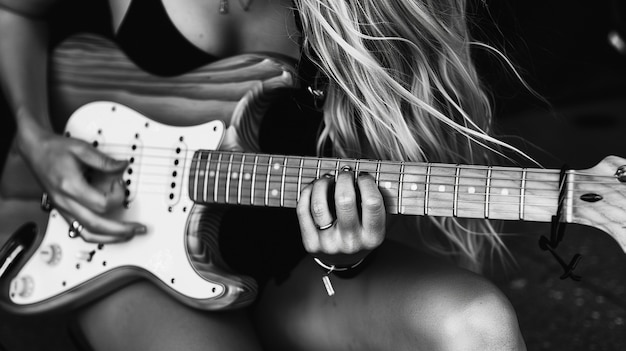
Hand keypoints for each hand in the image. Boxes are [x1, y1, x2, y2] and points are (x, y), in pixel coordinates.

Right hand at [20, 129, 145, 242]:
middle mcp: (65, 202)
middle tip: (138, 229)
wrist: (35, 151)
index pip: (100, 204)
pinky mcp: (64, 211)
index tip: (120, 184)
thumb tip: (122, 166)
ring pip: (87, 234)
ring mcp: (63, 209)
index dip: (117, 196)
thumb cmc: (54, 149)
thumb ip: (104, 160)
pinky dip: (98, 235)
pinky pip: (80, 230)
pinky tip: (110, 233)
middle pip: (96, 226)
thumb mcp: (81, 148)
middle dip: (120, 231)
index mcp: (70, 187)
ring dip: (110, 239)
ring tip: (127, 235)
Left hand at [296, 170, 385, 265]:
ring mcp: (328, 244)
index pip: (372, 202)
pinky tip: (315, 187)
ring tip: (328, 178)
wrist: (344, 261)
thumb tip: (370, 171)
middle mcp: (351, 242)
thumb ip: (380, 200)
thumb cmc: (363, 233)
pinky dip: (307, 193)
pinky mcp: (310, 243)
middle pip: (345, 201)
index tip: (363, 176)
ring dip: (323, 183)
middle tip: (345, 173)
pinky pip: (303, 211)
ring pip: (319, 205)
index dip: (366, 182)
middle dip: (344, 179)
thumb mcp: (380, 222)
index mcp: (373, 236)